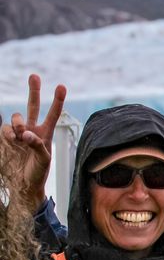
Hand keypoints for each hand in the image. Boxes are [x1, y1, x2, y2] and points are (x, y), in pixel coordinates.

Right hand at [0, 74, 65, 208]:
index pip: (53, 114)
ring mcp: (18, 134)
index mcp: (46, 133)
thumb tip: (27, 133)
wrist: (23, 184)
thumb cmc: (38, 173)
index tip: (61, 86)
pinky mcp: (7, 139)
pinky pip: (5, 129)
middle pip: (33, 106)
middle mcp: (33, 130)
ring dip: (18, 122)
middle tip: (34, 75)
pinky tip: (11, 139)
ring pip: (17, 117)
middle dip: (33, 90)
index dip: (57, 100)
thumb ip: (38, 145)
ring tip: (20, 135)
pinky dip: (7, 132)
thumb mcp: (44, 160)